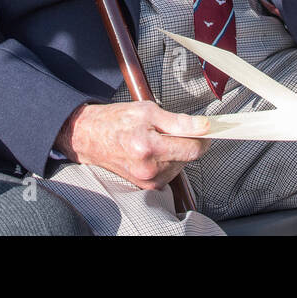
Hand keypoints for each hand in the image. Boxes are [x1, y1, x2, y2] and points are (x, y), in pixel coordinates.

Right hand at [55, 101, 209, 190]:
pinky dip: (168, 161)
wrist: (91, 137)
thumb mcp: (148, 110)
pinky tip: (154, 151)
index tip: (205, 129)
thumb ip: (179, 121)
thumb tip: (203, 125)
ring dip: (176, 152)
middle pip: (187, 158)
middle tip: (168, 129)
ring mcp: (147, 181)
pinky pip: (170, 172)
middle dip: (185, 142)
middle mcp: (148, 169)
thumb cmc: (117, 121)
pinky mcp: (146, 186)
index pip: (192, 149)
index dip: (203, 138)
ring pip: (180, 165)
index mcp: (148, 147)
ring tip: (156, 139)